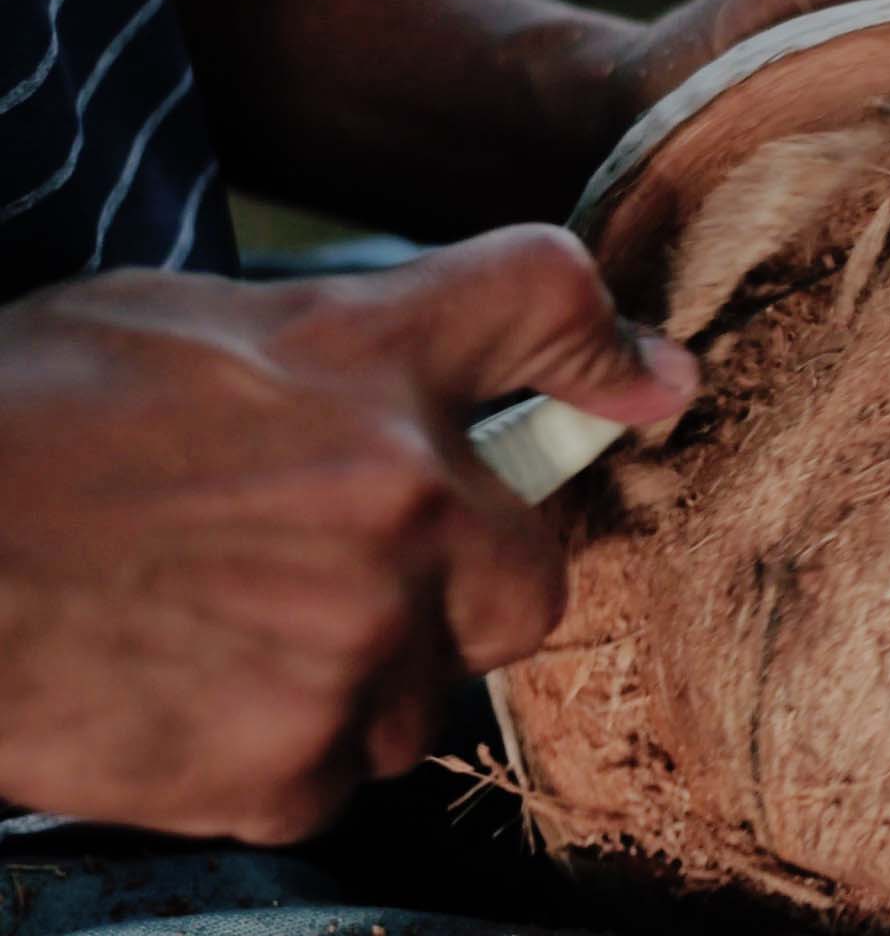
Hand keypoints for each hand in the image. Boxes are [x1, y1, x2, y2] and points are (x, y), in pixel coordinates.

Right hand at [0, 227, 695, 843]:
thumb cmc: (34, 419)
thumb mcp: (209, 321)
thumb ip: (389, 332)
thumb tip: (545, 372)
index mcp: (364, 359)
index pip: (548, 305)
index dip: (603, 355)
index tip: (642, 385)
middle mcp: (394, 499)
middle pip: (532, 573)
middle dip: (466, 582)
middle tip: (350, 567)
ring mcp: (353, 643)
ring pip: (431, 690)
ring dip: (365, 672)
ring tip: (232, 627)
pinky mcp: (289, 764)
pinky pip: (340, 771)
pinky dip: (284, 746)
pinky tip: (189, 690)